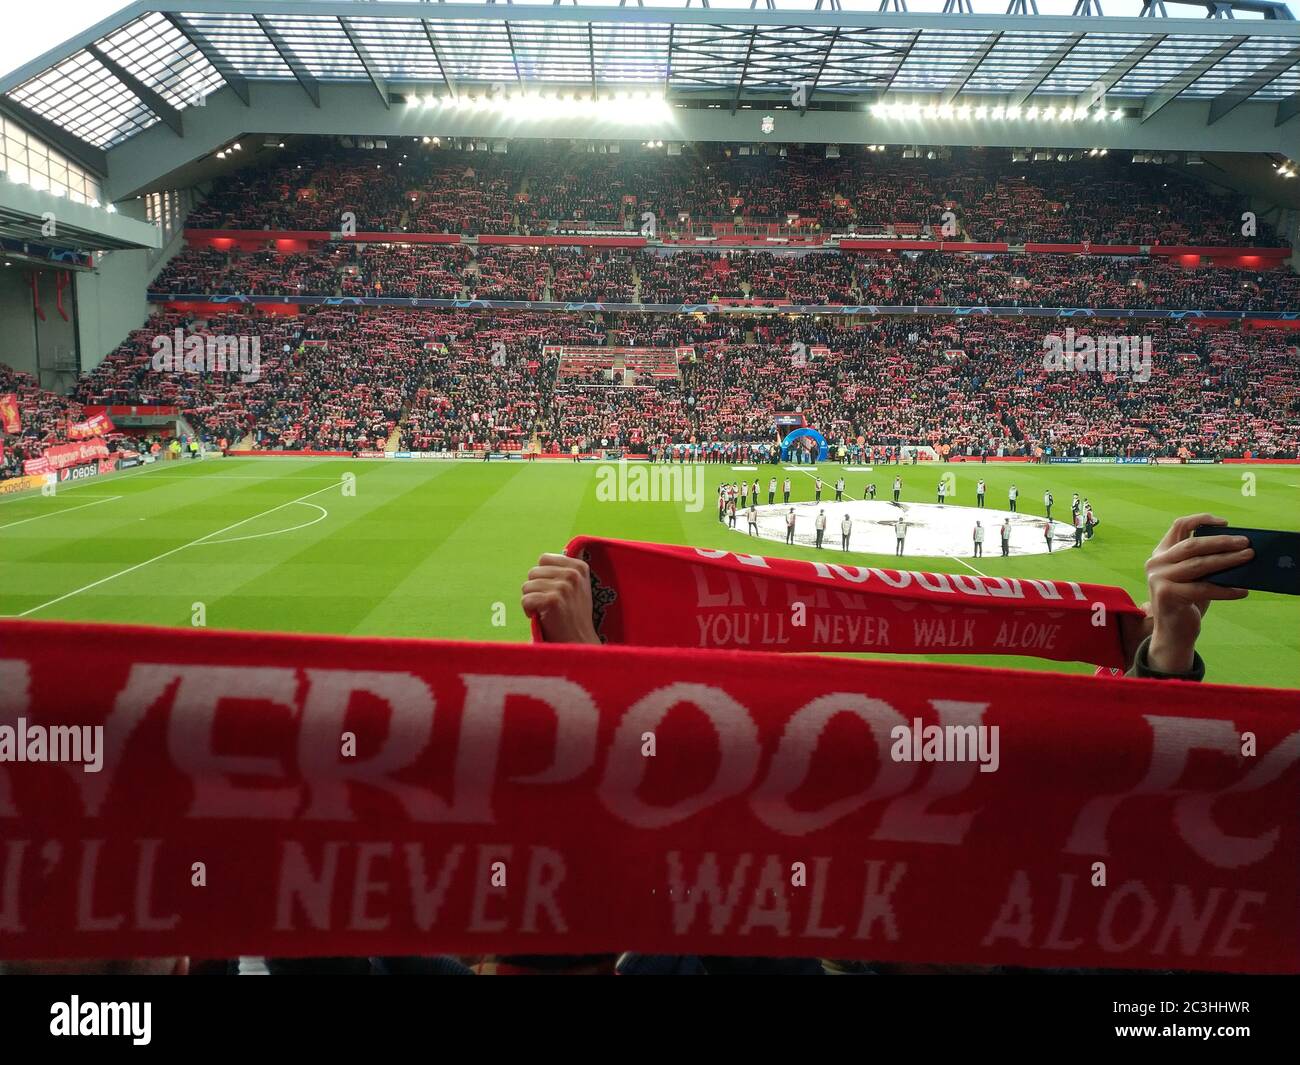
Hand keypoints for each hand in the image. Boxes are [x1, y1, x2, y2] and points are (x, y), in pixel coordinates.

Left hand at [521, 553, 600, 644]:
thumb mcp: (577, 587)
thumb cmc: (572, 616)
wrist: (578, 642)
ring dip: (531, 600)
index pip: (544, 559)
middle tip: (549, 604)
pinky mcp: (552, 601)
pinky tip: (542, 618)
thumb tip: (551, 555)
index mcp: (579, 567)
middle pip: (533, 572)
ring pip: (526, 586)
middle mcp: (573, 574)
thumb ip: (565, 570)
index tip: (554, 591)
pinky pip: (525, 600)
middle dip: (535, 589)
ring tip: (546, 612)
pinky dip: (528, 611)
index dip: (543, 576)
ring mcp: (563, 587)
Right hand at [1142, 514, 1250, 673]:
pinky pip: (1203, 589)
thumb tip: (1237, 547)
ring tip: (1248, 558)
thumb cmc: (1188, 601)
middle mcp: (1156, 563)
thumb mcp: (1193, 576)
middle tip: (1246, 543)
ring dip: (1227, 560)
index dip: (1202, 520)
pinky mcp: (1167, 595)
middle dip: (1222, 542)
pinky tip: (1242, 591)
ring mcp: (1158, 579)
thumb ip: (1203, 560)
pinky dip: (1225, 590)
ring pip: (1198, 564)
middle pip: (1192, 544)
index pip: (1179, 526)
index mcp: (1161, 553)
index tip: (1225, 523)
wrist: (1173, 633)